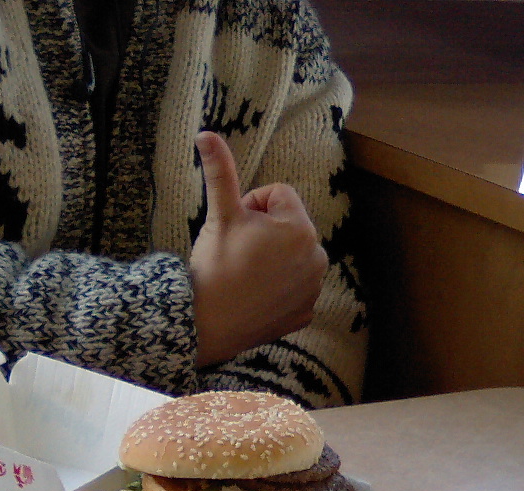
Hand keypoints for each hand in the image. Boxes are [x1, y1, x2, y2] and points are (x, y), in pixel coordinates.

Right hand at [189, 131, 328, 367]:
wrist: (208, 324)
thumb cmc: (215, 266)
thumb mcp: (220, 215)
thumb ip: (221, 172)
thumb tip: (206, 134)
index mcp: (300, 228)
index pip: (279, 195)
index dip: (251, 206)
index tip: (235, 227)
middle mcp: (317, 257)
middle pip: (288, 226)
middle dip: (264, 232)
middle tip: (238, 253)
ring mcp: (313, 288)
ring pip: (291, 256)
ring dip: (272, 258)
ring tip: (245, 274)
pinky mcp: (305, 313)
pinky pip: (293, 287)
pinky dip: (277, 288)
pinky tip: (255, 295)